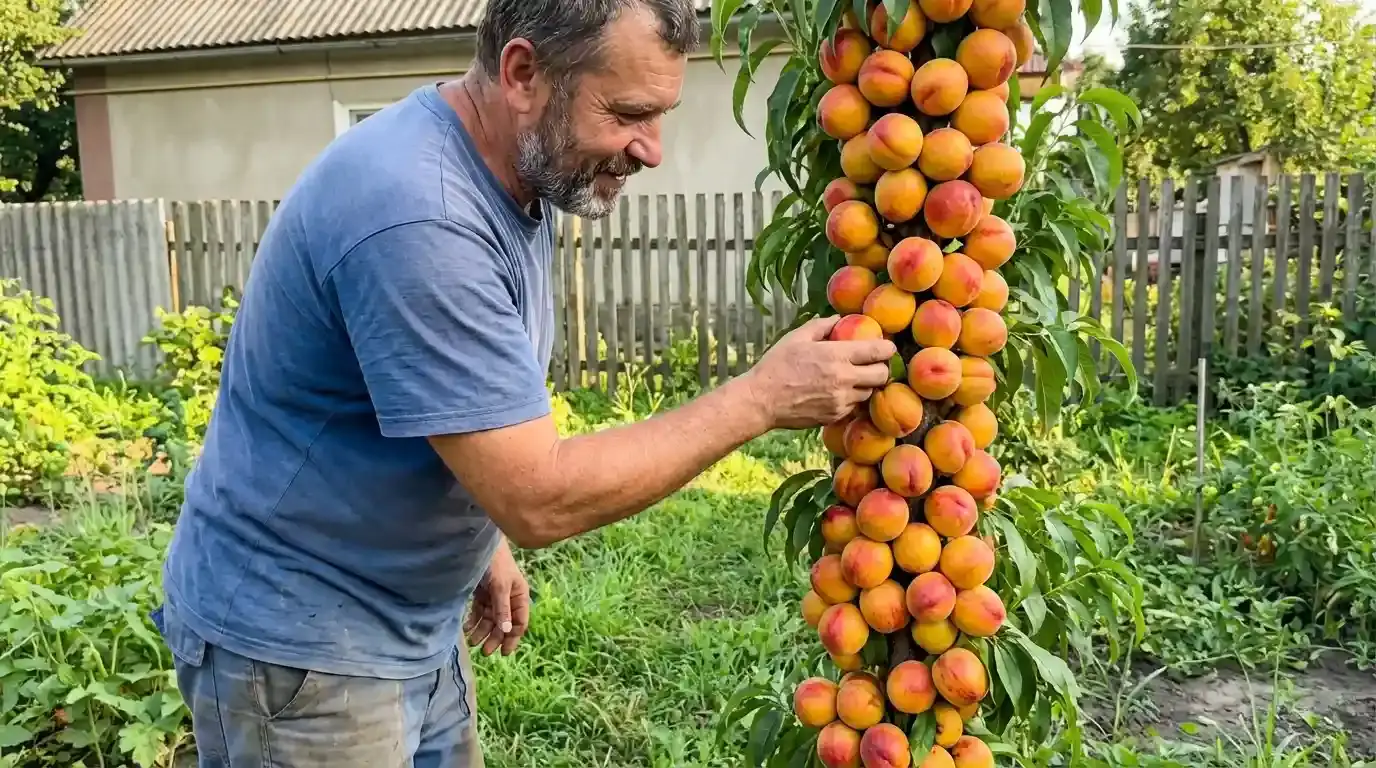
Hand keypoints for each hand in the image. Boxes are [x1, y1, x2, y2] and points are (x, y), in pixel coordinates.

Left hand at [463, 537, 530, 655]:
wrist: (478, 543)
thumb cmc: (495, 562)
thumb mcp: (500, 586)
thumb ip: (503, 608)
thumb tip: (507, 630)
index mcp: (519, 596)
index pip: (519, 622)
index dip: (512, 638)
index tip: (503, 653)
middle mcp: (508, 598)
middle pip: (503, 623)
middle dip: (494, 638)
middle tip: (484, 651)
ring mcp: (494, 596)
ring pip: (490, 619)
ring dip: (482, 631)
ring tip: (472, 642)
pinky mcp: (481, 592)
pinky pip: (479, 612)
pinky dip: (473, 621)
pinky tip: (466, 628)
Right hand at [742, 316, 895, 429]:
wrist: (762, 401)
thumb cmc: (776, 365)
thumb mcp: (796, 338)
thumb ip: (821, 326)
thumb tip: (839, 318)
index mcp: (836, 356)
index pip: (876, 352)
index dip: (887, 348)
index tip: (887, 347)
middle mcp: (843, 379)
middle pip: (881, 375)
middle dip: (881, 368)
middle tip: (873, 364)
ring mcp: (840, 400)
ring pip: (868, 392)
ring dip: (865, 384)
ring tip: (853, 378)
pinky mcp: (835, 415)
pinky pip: (853, 406)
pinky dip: (851, 398)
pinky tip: (837, 391)